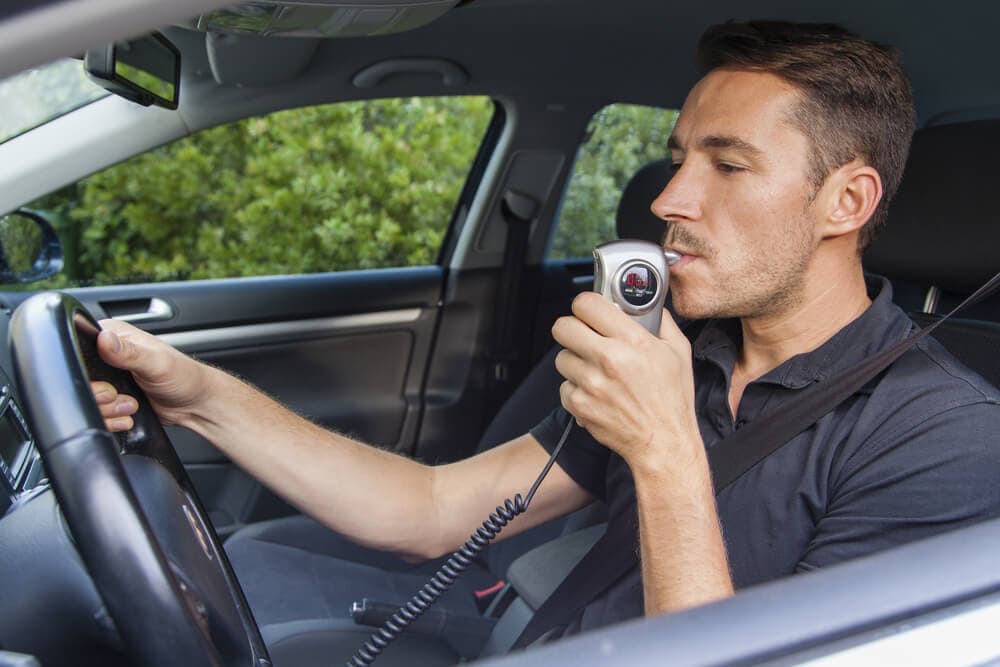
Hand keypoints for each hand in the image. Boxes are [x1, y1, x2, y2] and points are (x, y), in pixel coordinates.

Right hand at [89, 319, 212, 430]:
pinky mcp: (110, 398)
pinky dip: (110, 419)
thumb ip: (129, 353)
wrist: (195, 405)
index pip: (77, 347)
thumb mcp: (157, 362)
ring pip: (84, 399)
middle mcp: (106, 354)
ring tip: (130, 404)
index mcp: (114, 335)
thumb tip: (104, 339)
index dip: (85, 370)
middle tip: (121, 395)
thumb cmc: (185, 377)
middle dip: (100, 395)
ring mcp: (108, 378)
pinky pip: (95, 413)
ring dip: (107, 409)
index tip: (106, 382)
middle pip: (78, 378)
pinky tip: (128, 414)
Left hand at [551, 292, 699, 470]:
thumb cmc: (672, 400)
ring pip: (561, 358)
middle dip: (572, 329)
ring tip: (596, 371)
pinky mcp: (579, 404)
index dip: (586, 305)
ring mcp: (590, 383)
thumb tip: (648, 305)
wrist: (663, 443)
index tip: (589, 311)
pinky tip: (596, 393)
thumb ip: (661, 322)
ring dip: (575, 361)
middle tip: (585, 337)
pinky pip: (564, 386)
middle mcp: (608, 359)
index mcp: (632, 341)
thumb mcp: (678, 352)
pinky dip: (576, 390)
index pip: (587, 304)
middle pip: (563, 327)